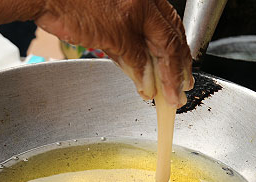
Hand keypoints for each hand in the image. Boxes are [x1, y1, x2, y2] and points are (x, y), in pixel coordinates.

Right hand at [34, 0, 193, 106]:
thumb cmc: (72, 0)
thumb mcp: (108, 14)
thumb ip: (125, 38)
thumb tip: (137, 66)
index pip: (170, 24)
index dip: (179, 49)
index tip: (182, 66)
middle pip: (173, 37)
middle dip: (180, 67)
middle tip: (183, 87)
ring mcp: (133, 14)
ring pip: (162, 50)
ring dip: (167, 78)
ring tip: (170, 97)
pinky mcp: (118, 31)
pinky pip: (138, 61)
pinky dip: (144, 79)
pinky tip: (147, 92)